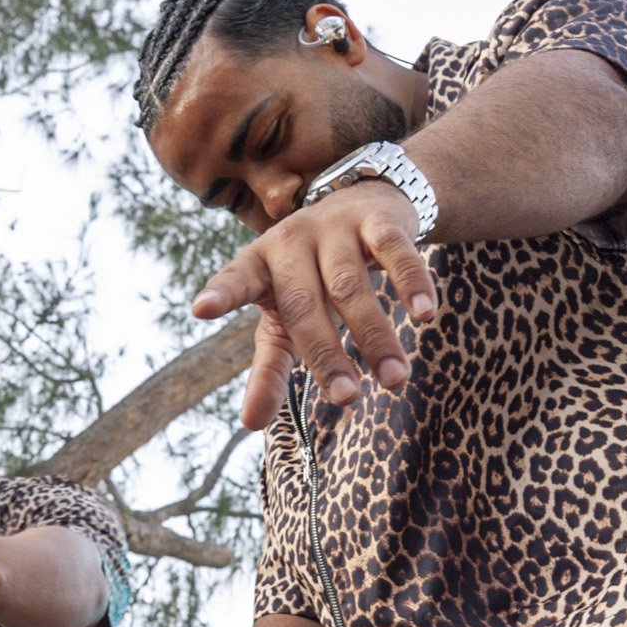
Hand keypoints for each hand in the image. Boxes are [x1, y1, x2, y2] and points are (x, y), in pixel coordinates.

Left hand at [192, 179, 437, 430]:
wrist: (363, 201)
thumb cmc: (311, 278)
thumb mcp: (284, 319)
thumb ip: (268, 368)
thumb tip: (249, 425)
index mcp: (259, 265)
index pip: (236, 280)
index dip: (221, 293)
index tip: (200, 309)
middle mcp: (291, 241)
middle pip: (304, 304)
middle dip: (327, 355)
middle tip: (348, 399)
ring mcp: (334, 227)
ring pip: (352, 285)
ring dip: (375, 335)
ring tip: (394, 379)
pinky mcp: (378, 220)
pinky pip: (396, 252)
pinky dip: (411, 283)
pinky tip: (425, 314)